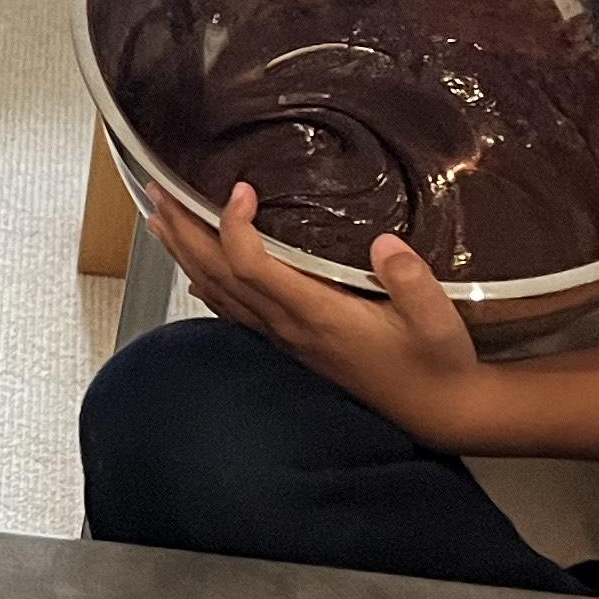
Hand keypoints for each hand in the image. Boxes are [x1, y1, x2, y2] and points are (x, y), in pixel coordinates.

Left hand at [147, 184, 491, 446]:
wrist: (437, 410)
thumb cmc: (437, 363)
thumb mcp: (438, 320)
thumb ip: (412, 281)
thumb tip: (385, 244)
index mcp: (320, 315)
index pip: (255, 268)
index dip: (236, 228)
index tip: (240, 189)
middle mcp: (292, 328)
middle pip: (221, 276)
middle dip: (187, 233)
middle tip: (161, 192)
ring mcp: (287, 339)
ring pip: (220, 293)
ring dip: (186, 254)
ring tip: (161, 220)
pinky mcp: (293, 344)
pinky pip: (235, 313)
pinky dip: (207, 286)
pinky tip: (195, 273)